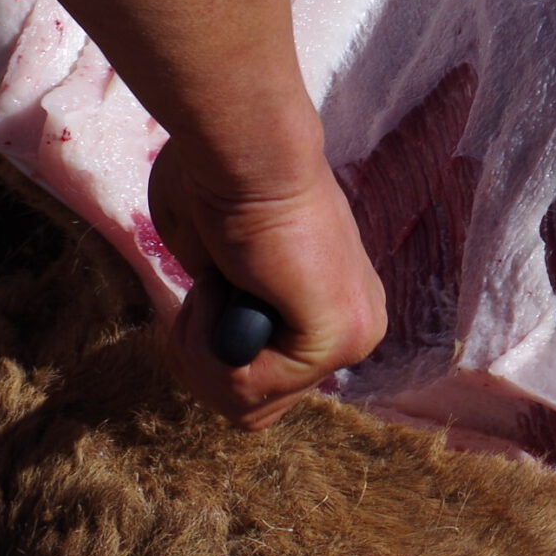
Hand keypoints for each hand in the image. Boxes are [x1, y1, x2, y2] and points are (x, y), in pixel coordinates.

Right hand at [148, 131, 387, 426]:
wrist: (243, 147)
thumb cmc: (220, 182)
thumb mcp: (219, 270)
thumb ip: (230, 314)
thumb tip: (225, 341)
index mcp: (331, 314)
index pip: (259, 389)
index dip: (209, 353)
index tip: (211, 289)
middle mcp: (354, 331)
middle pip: (249, 408)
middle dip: (201, 359)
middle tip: (209, 292)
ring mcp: (353, 337)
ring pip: (242, 405)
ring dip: (202, 347)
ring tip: (219, 283)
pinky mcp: (338, 339)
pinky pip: (245, 388)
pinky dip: (212, 338)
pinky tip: (230, 282)